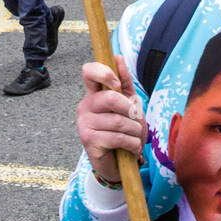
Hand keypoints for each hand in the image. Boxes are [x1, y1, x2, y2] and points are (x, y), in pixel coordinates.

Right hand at [77, 54, 145, 184]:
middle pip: (110, 98)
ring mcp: (84, 124)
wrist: (118, 163)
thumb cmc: (123, 130)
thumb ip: (124, 82)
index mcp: (94, 94)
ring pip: (118, 121)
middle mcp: (85, 106)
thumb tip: (118, 57)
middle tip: (136, 121)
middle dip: (131, 111)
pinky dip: (132, 144)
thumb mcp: (128, 104)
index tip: (117, 84)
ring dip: (135, 131)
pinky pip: (117, 137)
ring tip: (135, 138)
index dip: (103, 72)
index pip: (89, 72)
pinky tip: (131, 148)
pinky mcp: (89, 141)